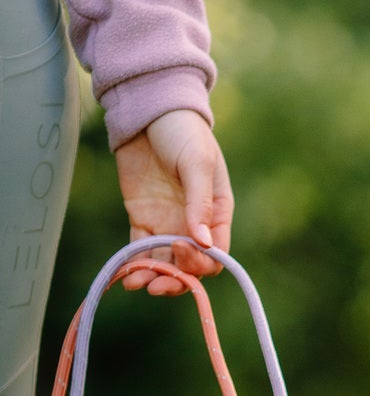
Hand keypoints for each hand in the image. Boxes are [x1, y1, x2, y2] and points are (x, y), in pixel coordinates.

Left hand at [115, 110, 233, 295]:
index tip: (180, 247)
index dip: (200, 261)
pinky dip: (135, 265)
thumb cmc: (183, 132)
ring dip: (153, 277)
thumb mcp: (197, 163)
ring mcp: (168, 223)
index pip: (217, 254)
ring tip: (136, 283)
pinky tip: (125, 275)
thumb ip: (200, 203)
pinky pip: (141, 250)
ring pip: (165, 264)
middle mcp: (195, 224)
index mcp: (218, 213)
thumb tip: (204, 243)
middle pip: (190, 267)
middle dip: (176, 279)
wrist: (150, 110)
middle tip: (155, 284)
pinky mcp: (143, 219)